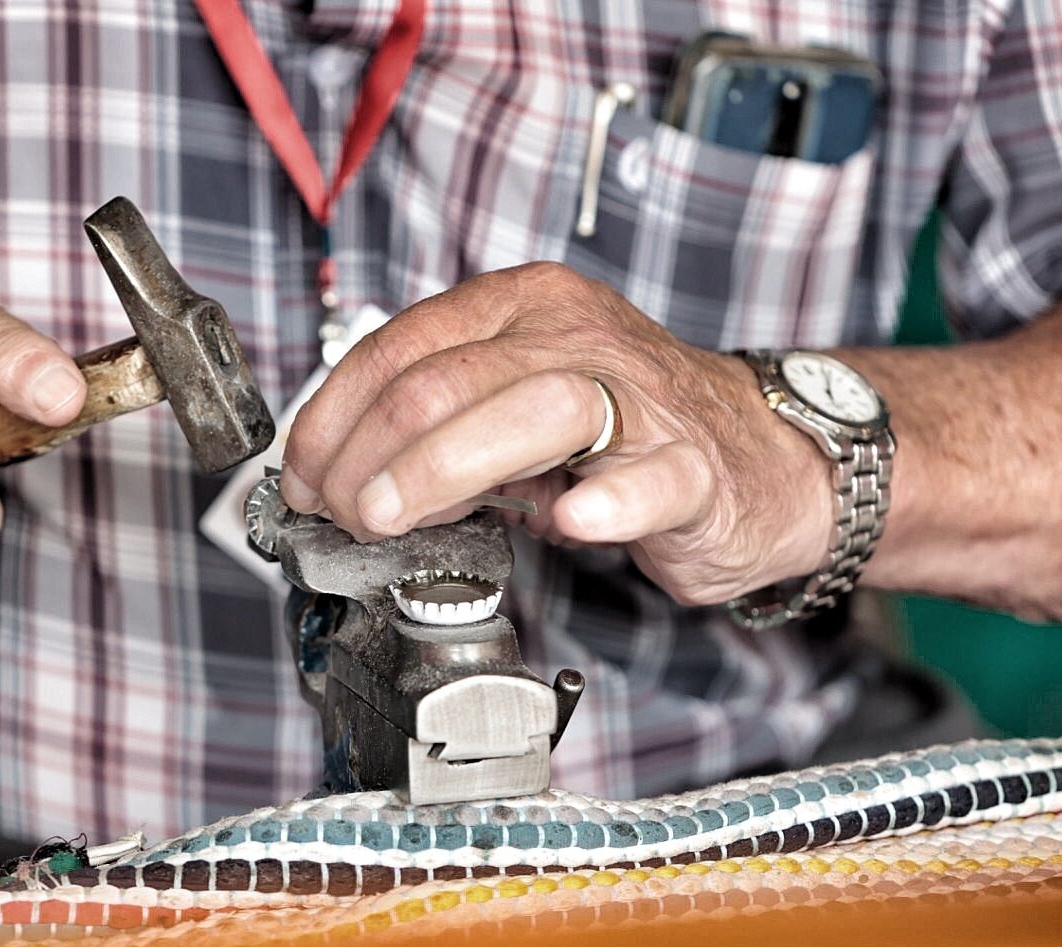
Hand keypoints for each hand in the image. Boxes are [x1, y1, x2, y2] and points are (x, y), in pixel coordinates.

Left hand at [280, 263, 831, 607]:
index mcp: (519, 307)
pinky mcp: (694, 468)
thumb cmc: (620, 430)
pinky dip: (608, 503)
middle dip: (366, 455)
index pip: (398, 347)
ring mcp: (640, 398)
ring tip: (388, 517)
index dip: (332, 418)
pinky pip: (651, 479)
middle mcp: (574, 335)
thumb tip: (339, 478)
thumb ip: (431, 432)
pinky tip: (573, 524)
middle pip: (445, 380)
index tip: (303, 477)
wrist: (758, 455)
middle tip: (338, 512)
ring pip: (532, 411)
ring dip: (440, 469)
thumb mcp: (505, 409)